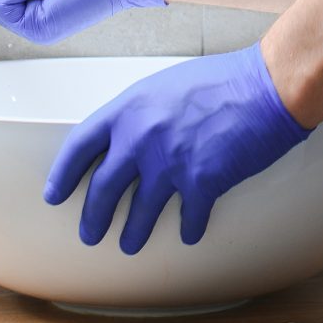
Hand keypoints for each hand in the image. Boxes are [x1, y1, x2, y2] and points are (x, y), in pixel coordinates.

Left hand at [43, 46, 309, 252]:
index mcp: (128, 109)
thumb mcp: (165, 85)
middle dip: (93, 217)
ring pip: (140, 212)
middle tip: (90, 234)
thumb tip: (130, 137)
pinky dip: (189, 229)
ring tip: (128, 245)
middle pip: (103, 189)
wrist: (267, 85)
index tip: (55, 194)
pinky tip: (189, 235)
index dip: (63, 175)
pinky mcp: (202, 182)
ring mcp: (169, 163)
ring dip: (132, 233)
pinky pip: (189, 217)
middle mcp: (141, 138)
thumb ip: (141, 113)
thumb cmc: (222, 78)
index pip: (79, 147)